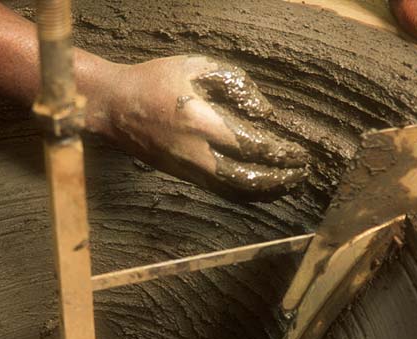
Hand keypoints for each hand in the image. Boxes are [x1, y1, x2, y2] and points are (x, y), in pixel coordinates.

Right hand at [85, 55, 309, 198]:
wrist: (115, 107)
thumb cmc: (156, 81)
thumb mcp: (197, 66)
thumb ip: (235, 84)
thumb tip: (264, 113)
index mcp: (201, 121)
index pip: (252, 145)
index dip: (280, 153)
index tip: (300, 153)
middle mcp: (197, 152)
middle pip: (248, 177)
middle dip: (280, 178)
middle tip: (301, 172)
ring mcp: (189, 168)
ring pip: (235, 191)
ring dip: (266, 190)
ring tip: (289, 184)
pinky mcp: (183, 175)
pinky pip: (221, 191)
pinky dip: (245, 193)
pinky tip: (261, 188)